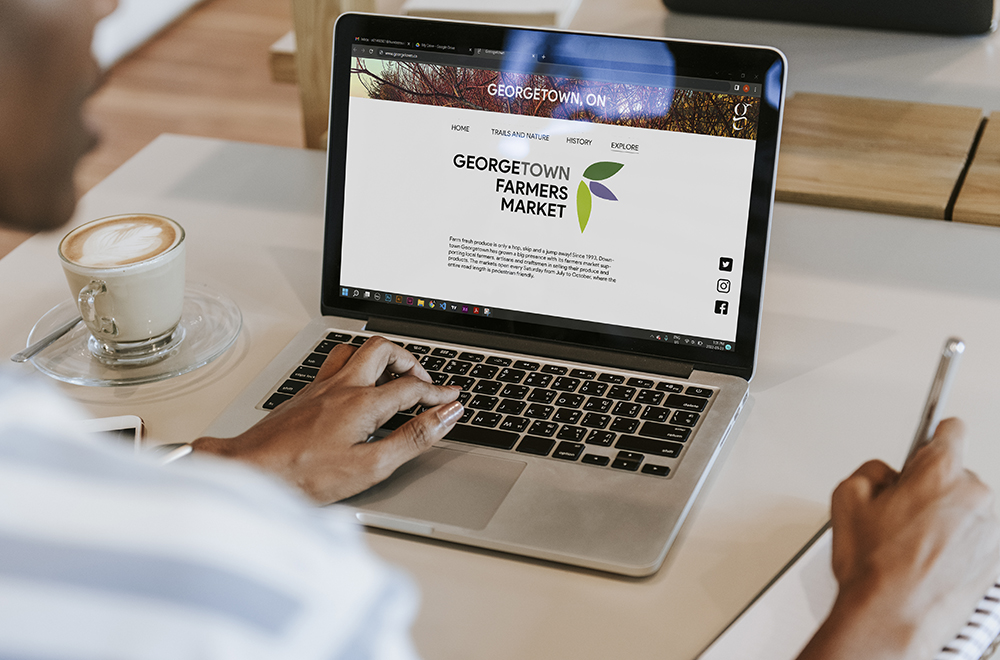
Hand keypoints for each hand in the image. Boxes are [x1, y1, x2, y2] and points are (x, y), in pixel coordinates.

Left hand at [193, 336, 462, 503]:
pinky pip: (334, 364)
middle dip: (410, 361)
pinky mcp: (303, 395)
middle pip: (384, 350)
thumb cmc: (305, 474)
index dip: (439, 393)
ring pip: (354, 350)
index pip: (413, 387)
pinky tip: (353, 387)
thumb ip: (413, 438)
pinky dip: (353, 366)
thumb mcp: (372, 465)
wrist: (250, 470)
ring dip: (378, 357)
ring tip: (391, 375)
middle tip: (423, 380)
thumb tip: (446, 417)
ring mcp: (320, 387)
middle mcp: (342, 387)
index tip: (453, 398)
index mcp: (363, 403)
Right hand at [798, 418, 999, 659]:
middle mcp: (975, 496)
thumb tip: (885, 475)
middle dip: (932, 489)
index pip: (951, 431)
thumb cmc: (875, 567)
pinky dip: (958, 547)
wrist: (891, 617)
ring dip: (948, 520)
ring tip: (914, 546)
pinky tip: (929, 562)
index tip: (926, 449)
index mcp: (940, 472)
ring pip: (967, 510)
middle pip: (957, 476)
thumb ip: (871, 471)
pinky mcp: (995, 561)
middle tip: (903, 514)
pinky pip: (976, 541)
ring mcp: (990, 530)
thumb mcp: (846, 498)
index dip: (931, 439)